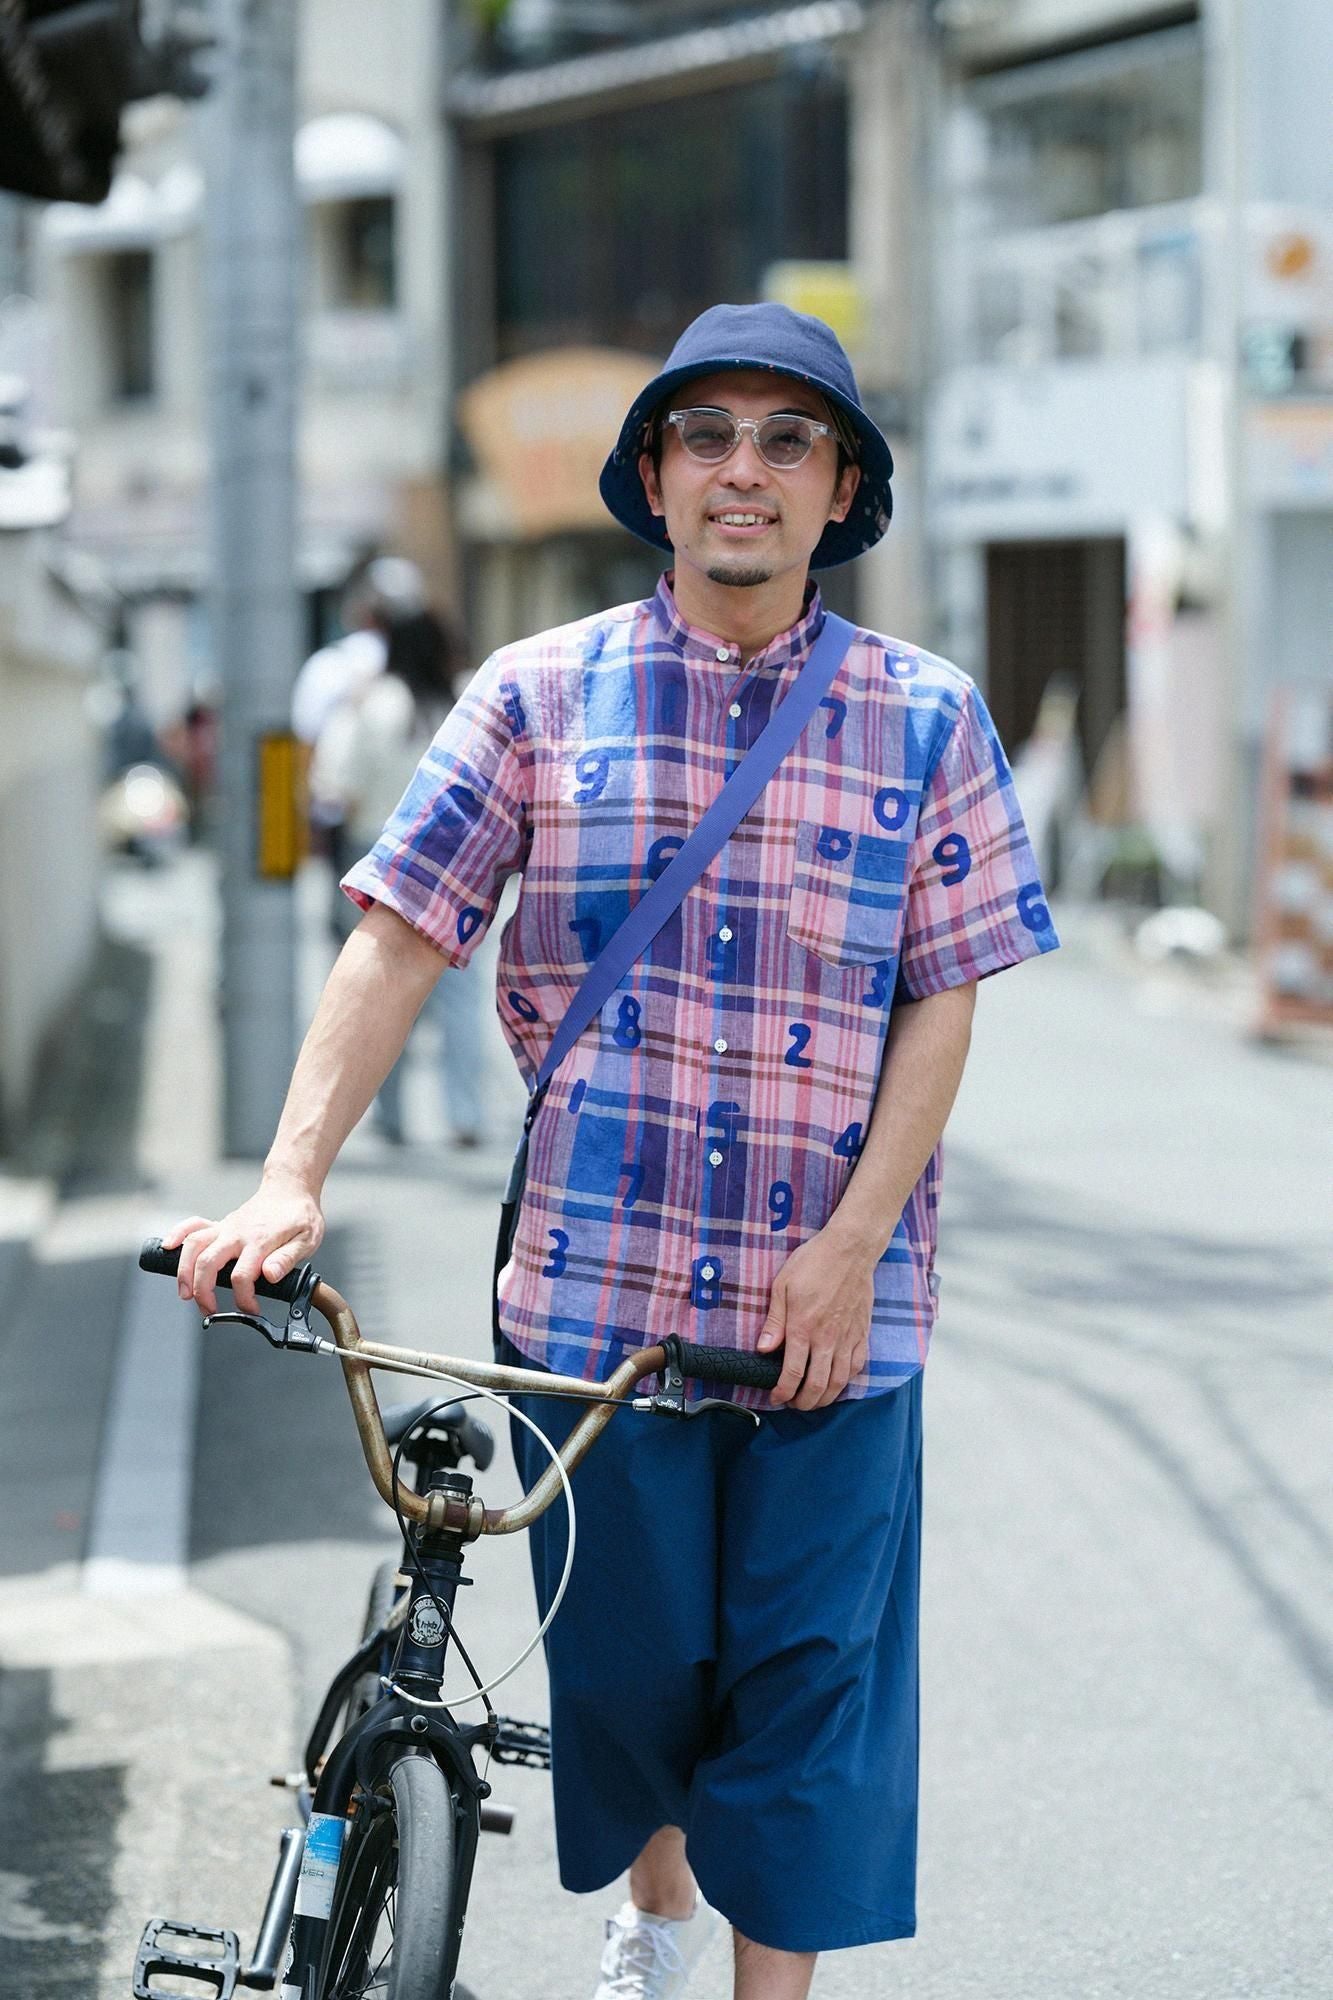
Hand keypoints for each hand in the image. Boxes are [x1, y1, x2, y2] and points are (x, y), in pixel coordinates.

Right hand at [163, 1173, 324, 1315]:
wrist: (291, 1189)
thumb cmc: (300, 1216)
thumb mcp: (307, 1239)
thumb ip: (288, 1258)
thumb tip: (270, 1275)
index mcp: (260, 1240)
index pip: (243, 1275)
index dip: (244, 1299)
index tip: (252, 1309)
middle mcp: (237, 1233)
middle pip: (208, 1261)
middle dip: (202, 1290)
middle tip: (208, 1309)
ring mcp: (226, 1227)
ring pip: (194, 1245)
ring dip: (184, 1271)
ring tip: (185, 1293)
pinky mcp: (220, 1225)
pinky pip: (193, 1225)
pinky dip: (177, 1235)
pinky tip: (167, 1248)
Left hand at [756, 1227, 875, 1410]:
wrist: (850, 1250)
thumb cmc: (813, 1263)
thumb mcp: (782, 1286)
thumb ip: (774, 1321)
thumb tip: (762, 1349)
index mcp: (803, 1327)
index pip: (792, 1374)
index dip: (783, 1392)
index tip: (776, 1398)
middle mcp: (827, 1338)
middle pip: (817, 1386)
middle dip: (804, 1403)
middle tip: (794, 1404)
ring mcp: (847, 1337)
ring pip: (839, 1382)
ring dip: (825, 1399)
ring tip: (814, 1401)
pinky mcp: (862, 1333)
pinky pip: (857, 1367)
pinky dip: (846, 1381)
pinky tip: (837, 1383)